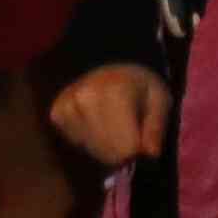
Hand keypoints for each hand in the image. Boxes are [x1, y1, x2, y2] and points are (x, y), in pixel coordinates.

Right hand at [47, 63, 171, 165]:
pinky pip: (78, 143)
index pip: (126, 148)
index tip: (143, 141)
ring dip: (106, 146)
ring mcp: (67, 107)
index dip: (138, 150)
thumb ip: (156, 126)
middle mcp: (85, 100)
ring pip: (93, 151)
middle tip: (129, 132)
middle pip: (109, 154)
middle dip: (122, 151)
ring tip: (113, 125)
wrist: (106, 64)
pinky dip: (89, 139)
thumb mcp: (160, 99)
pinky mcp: (56, 114)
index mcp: (115, 94)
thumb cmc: (138, 84)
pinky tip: (95, 122)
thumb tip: (151, 154)